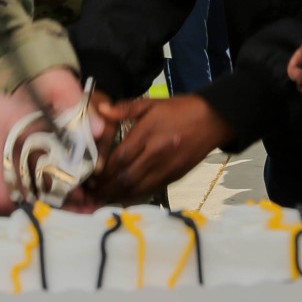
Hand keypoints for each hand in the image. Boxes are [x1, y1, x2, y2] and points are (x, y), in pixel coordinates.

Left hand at [88, 95, 230, 203]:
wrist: (211, 120)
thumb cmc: (178, 109)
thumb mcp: (151, 103)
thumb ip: (125, 108)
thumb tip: (101, 111)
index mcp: (148, 133)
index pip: (120, 157)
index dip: (103, 169)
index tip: (89, 174)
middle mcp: (155, 154)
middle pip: (126, 177)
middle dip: (106, 187)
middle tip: (91, 192)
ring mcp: (166, 168)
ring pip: (137, 188)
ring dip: (117, 195)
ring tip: (101, 198)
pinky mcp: (174, 177)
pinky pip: (150, 191)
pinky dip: (133, 196)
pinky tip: (122, 197)